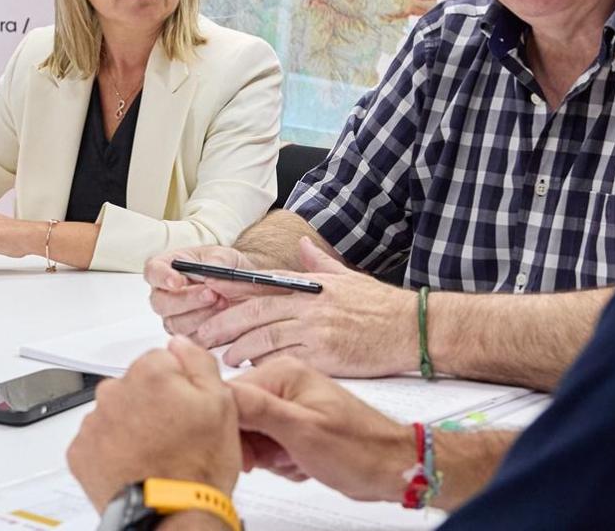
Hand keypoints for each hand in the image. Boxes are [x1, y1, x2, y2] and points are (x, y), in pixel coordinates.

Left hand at [67, 337, 240, 509]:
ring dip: (130, 426)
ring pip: (115, 412)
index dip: (180, 385)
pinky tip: (135, 464)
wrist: (172, 516)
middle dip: (151, 404)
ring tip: (155, 455)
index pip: (163, 360)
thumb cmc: (197, 466)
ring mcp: (94, 422)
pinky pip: (98, 440)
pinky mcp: (80, 451)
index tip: (187, 408)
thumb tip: (180, 343)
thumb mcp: (222, 404)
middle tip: (173, 436)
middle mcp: (115, 391)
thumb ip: (199, 362)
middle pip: (135, 385)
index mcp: (150, 373)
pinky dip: (112, 449)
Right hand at [146, 245, 261, 341]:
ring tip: (223, 303)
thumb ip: (217, 259)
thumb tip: (212, 268)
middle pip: (160, 302)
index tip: (177, 281)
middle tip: (210, 294)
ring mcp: (174, 317)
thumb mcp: (225, 255)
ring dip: (201, 315)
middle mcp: (165, 294)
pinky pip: (191, 338)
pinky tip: (223, 319)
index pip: (153, 271)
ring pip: (175, 323)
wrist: (242, 289)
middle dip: (186, 299)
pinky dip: (208, 330)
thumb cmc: (225, 267)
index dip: (162, 277)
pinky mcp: (188, 334)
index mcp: (166, 267)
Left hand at [192, 238, 414, 376]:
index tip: (207, 292)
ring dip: (240, 349)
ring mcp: (316, 332)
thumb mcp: (347, 277)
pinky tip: (255, 370)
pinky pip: (286, 363)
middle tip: (202, 336)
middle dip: (223, 325)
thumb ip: (318, 263)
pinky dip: (267, 366)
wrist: (412, 329)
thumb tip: (300, 244)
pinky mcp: (326, 358)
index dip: (230, 290)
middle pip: (254, 314)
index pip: (260, 285)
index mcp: (311, 286)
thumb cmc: (381, 306)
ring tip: (225, 358)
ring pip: (265, 340)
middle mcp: (309, 306)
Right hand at [229, 358, 409, 503]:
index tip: (249, 452)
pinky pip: (268, 446)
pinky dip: (281, 461)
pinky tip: (301, 462)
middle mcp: (284, 384)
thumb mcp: (301, 430)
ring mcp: (290, 406)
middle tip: (280, 456)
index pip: (230, 395)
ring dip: (270, 457)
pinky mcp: (295, 426)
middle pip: (239, 418)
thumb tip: (218, 393)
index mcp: (283, 372)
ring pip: (253, 436)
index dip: (232, 429)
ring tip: (296, 458)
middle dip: (256, 446)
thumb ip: (256, 409)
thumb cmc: (359, 448)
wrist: (391, 467)